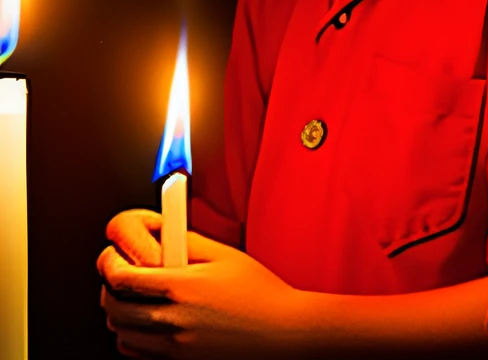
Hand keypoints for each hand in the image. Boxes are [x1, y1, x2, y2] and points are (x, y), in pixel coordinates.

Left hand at [99, 211, 311, 357]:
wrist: (284, 331)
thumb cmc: (261, 294)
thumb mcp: (227, 257)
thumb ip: (189, 242)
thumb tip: (160, 232)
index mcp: (184, 287)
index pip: (123, 278)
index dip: (109, 265)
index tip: (113, 257)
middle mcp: (174, 319)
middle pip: (114, 307)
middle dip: (109, 289)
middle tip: (119, 278)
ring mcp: (174, 345)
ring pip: (121, 332)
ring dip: (119, 314)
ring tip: (134, 301)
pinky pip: (135, 352)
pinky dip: (130, 338)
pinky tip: (145, 324)